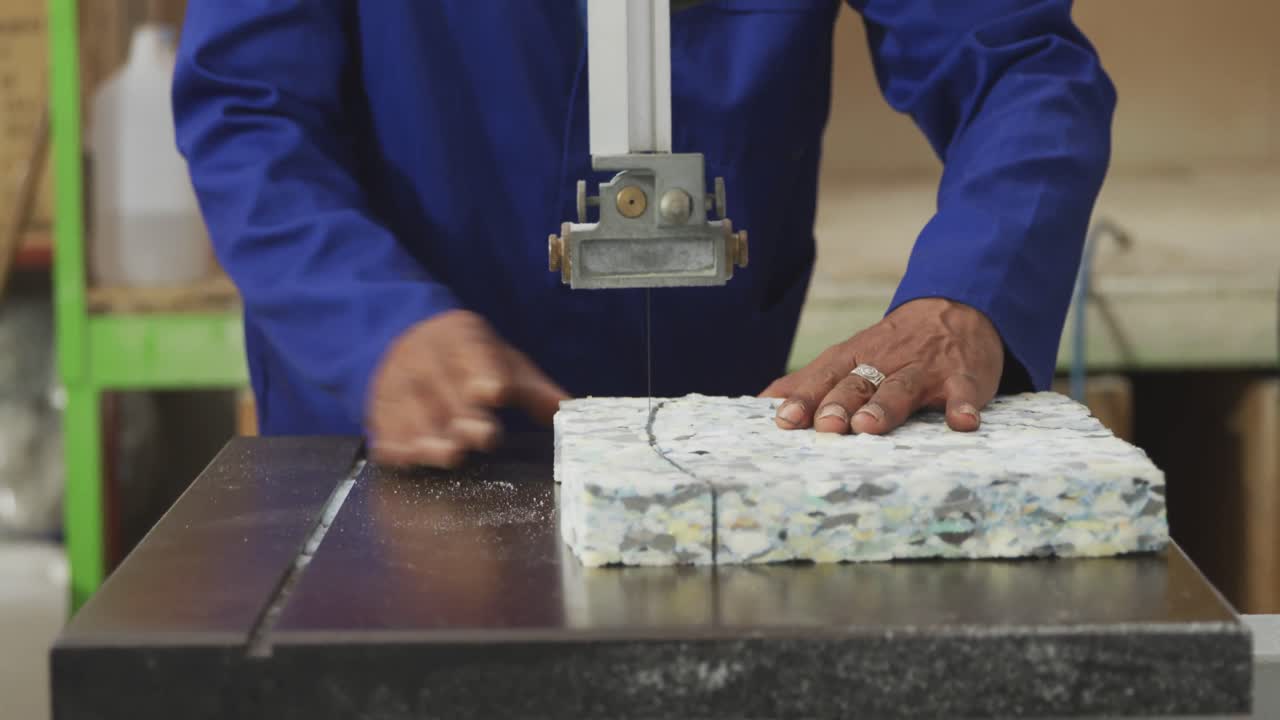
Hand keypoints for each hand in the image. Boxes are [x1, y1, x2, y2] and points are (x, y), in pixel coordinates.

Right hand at [367, 310, 568, 466]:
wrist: (407, 343)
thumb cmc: (467, 360)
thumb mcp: (503, 363)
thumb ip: (533, 390)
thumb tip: (569, 410)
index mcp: (459, 335)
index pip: (471, 351)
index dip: (483, 372)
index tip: (496, 392)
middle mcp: (422, 352)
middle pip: (440, 385)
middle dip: (461, 414)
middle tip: (482, 436)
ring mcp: (394, 378)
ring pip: (408, 408)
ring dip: (428, 434)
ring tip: (448, 454)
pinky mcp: (377, 404)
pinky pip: (382, 424)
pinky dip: (394, 442)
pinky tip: (408, 456)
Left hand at [761, 298, 1003, 434]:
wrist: (956, 308)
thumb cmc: (894, 345)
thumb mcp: (851, 356)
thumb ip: (811, 380)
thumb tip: (765, 401)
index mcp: (855, 358)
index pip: (824, 376)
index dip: (804, 397)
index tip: (784, 420)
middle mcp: (886, 361)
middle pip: (858, 382)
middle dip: (840, 402)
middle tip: (826, 426)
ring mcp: (924, 368)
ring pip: (901, 387)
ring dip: (885, 407)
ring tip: (870, 426)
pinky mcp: (962, 376)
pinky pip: (963, 390)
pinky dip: (963, 405)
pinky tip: (962, 422)